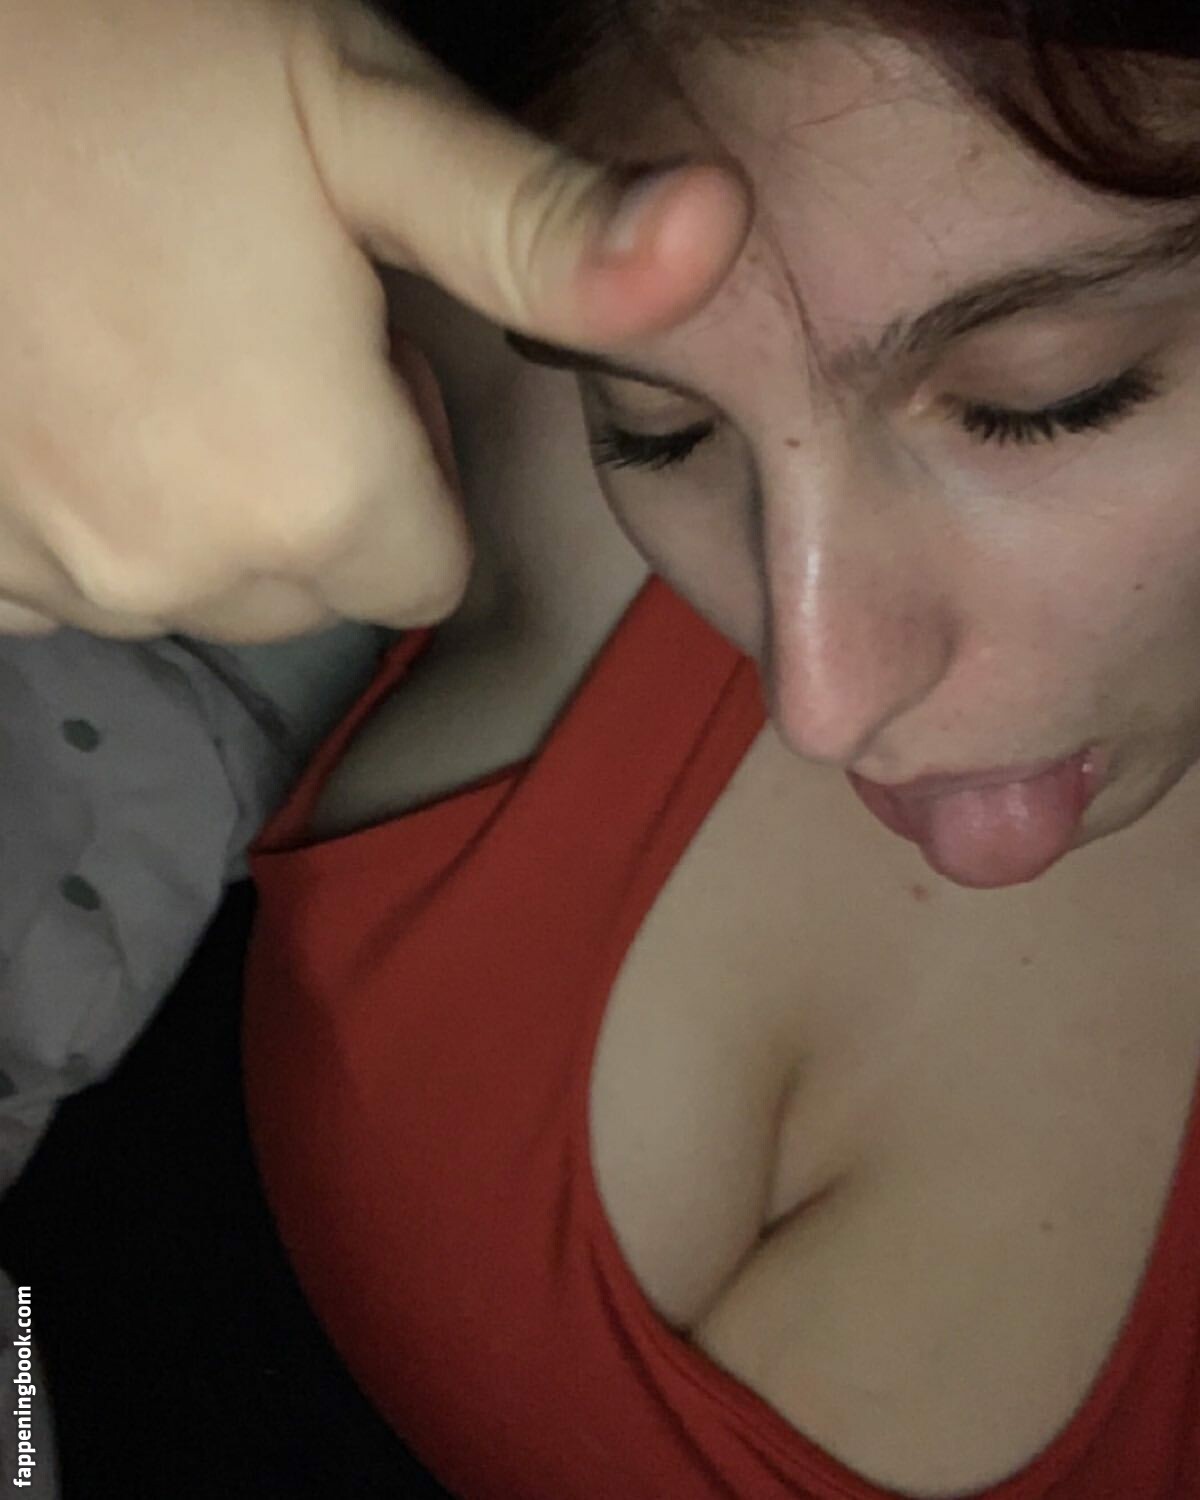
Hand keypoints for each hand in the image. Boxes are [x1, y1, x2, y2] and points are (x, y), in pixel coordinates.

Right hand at [0, 0, 748, 640]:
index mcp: (312, 497)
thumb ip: (545, 224)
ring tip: (140, 326)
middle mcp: (181, 576)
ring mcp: (53, 581)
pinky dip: (84, 509)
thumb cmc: (124, 53)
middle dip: (311, 484)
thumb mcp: (367, 116)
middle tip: (241, 314)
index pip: (428, 570)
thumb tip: (724, 235)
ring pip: (195, 587)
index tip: (348, 341)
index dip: (409, 458)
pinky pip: (74, 580)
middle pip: (316, 585)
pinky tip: (59, 379)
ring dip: (194, 494)